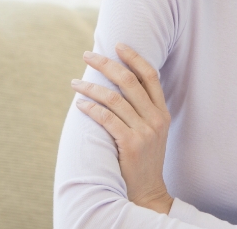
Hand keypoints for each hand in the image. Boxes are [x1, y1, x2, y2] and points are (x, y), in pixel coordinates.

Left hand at [73, 43, 172, 213]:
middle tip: (88, 55)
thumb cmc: (144, 159)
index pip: (150, 76)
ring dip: (90, 87)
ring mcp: (144, 131)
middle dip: (106, 64)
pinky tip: (79, 104)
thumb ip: (143, 110)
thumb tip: (120, 84)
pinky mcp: (130, 144)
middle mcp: (155, 118)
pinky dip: (91, 108)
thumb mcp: (153, 131)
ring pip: (113, 98)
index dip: (134, 57)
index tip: (117, 45)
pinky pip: (106, 119)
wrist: (148, 191)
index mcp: (162, 112)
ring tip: (75, 83)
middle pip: (129, 81)